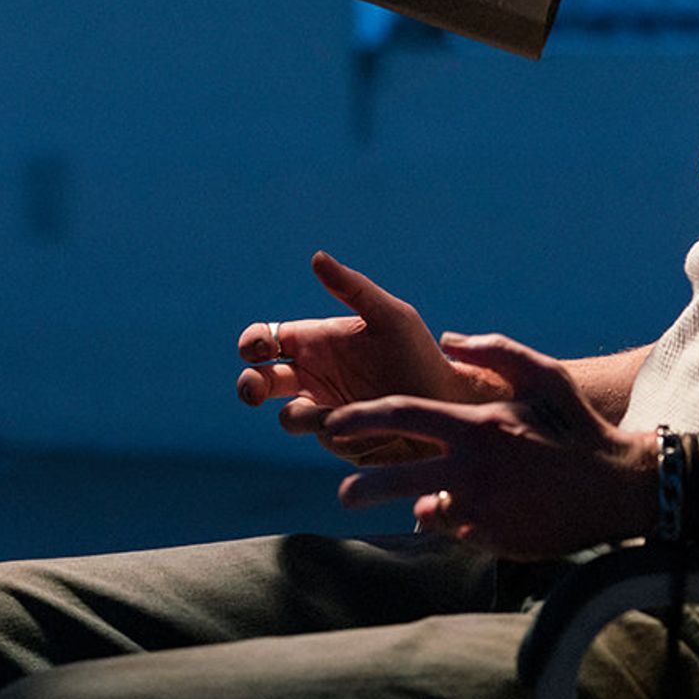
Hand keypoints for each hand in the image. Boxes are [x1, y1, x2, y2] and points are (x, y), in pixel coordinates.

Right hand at [236, 252, 508, 464]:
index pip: (266, 340)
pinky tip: (380, 429)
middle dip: (249, 385)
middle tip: (254, 390)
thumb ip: (353, 289)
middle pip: (259, 381)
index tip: (259, 349)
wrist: (449, 402)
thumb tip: (318, 257)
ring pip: (290, 417)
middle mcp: (313, 376)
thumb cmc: (420, 353)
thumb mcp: (390, 316)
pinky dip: (347, 434)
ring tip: (338, 415)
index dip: (253, 343)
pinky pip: (327, 441)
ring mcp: (324, 410)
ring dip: (305, 416)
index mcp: (316, 341)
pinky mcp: (342, 441)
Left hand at [322, 332, 654, 558]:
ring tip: (425, 504)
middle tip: (346, 493)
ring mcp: (482, 511)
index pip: (399, 416)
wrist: (620, 489)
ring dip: (419, 506)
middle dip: (361, 488)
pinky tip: (480, 512)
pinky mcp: (494, 542)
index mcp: (476, 426)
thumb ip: (495, 350)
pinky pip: (459, 532)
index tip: (334, 425)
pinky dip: (459, 523)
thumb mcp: (544, 375)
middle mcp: (472, 471)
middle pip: (394, 480)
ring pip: (426, 511)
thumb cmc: (576, 427)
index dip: (358, 419)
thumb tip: (447, 339)